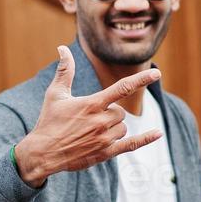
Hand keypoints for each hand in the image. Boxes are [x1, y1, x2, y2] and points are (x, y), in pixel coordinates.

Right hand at [12, 45, 162, 186]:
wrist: (42, 153)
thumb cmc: (48, 122)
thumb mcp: (55, 94)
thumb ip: (64, 71)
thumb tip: (63, 48)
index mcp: (91, 104)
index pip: (122, 88)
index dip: (141, 79)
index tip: (156, 72)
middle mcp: (101, 121)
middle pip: (121, 111)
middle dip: (110, 112)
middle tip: (89, 119)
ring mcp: (105, 138)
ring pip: (123, 127)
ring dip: (114, 126)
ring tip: (92, 131)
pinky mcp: (105, 153)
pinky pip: (131, 145)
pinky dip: (146, 139)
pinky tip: (158, 133)